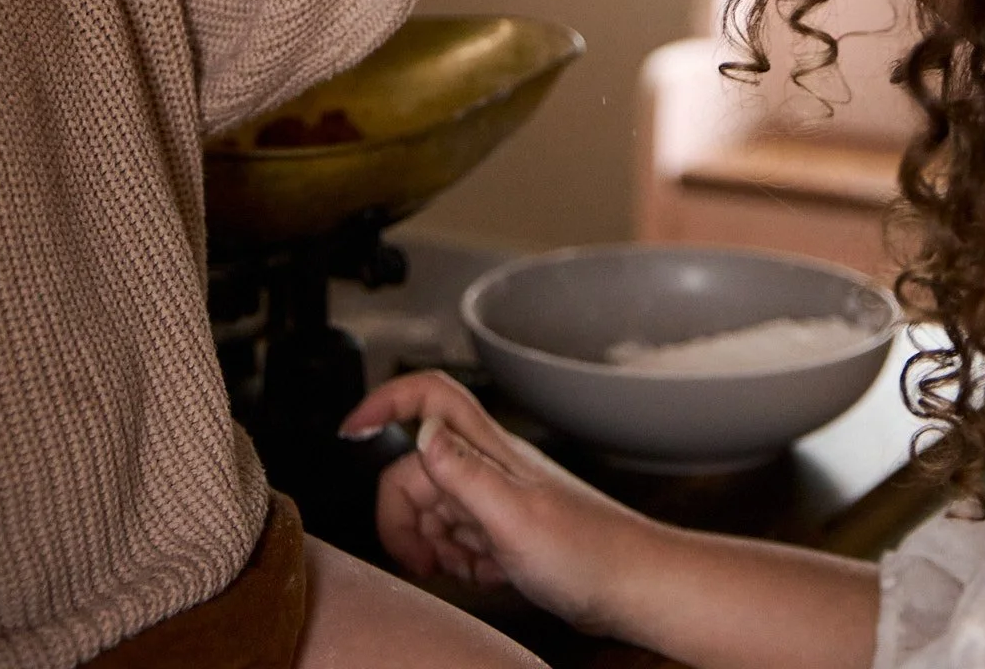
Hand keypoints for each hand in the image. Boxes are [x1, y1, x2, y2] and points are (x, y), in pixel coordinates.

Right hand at [340, 369, 650, 633]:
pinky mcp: (507, 530)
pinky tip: (478, 575)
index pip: (428, 396)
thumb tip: (420, 429)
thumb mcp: (515, 516)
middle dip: (405, 513)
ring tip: (459, 569)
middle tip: (419, 557)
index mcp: (489, 449)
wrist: (635, 587)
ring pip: (434, 506)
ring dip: (431, 542)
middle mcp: (491, 465)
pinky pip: (458, 537)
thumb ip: (464, 471)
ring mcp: (499, 497)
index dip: (384, 400)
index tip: (350, 431)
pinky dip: (456, 559)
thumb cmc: (590, 553)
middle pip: (416, 467)